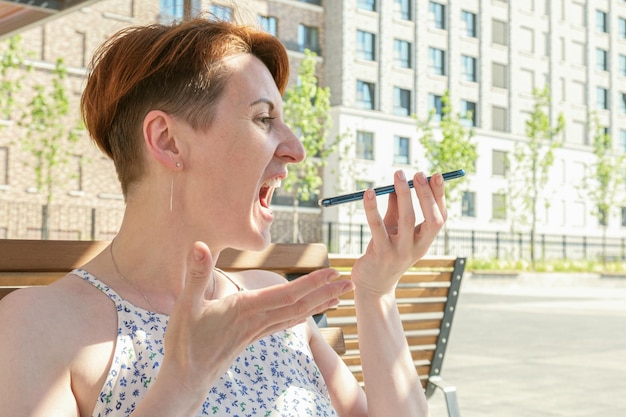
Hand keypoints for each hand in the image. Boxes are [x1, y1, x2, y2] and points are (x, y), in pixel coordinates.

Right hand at [162, 241, 353, 392]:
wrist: (186, 378)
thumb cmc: (185, 342)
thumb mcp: (186, 305)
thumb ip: (196, 274)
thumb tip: (198, 245)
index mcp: (246, 309)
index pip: (287, 294)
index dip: (312, 283)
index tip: (332, 272)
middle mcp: (257, 321)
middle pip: (299, 305)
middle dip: (326, 292)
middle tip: (350, 281)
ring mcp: (258, 331)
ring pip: (295, 315)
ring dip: (319, 304)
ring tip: (339, 295)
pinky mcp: (254, 336)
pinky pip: (284, 323)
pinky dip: (302, 315)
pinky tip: (309, 312)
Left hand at [350, 170, 446, 294]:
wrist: (372, 286)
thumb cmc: (384, 252)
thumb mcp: (394, 230)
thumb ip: (396, 208)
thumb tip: (395, 184)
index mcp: (424, 242)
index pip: (440, 218)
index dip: (439, 197)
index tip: (437, 175)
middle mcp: (416, 248)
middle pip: (429, 219)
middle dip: (426, 194)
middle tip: (419, 173)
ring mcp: (399, 252)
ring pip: (407, 220)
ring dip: (404, 194)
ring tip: (398, 174)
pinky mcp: (380, 254)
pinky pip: (377, 227)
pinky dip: (373, 208)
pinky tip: (368, 193)